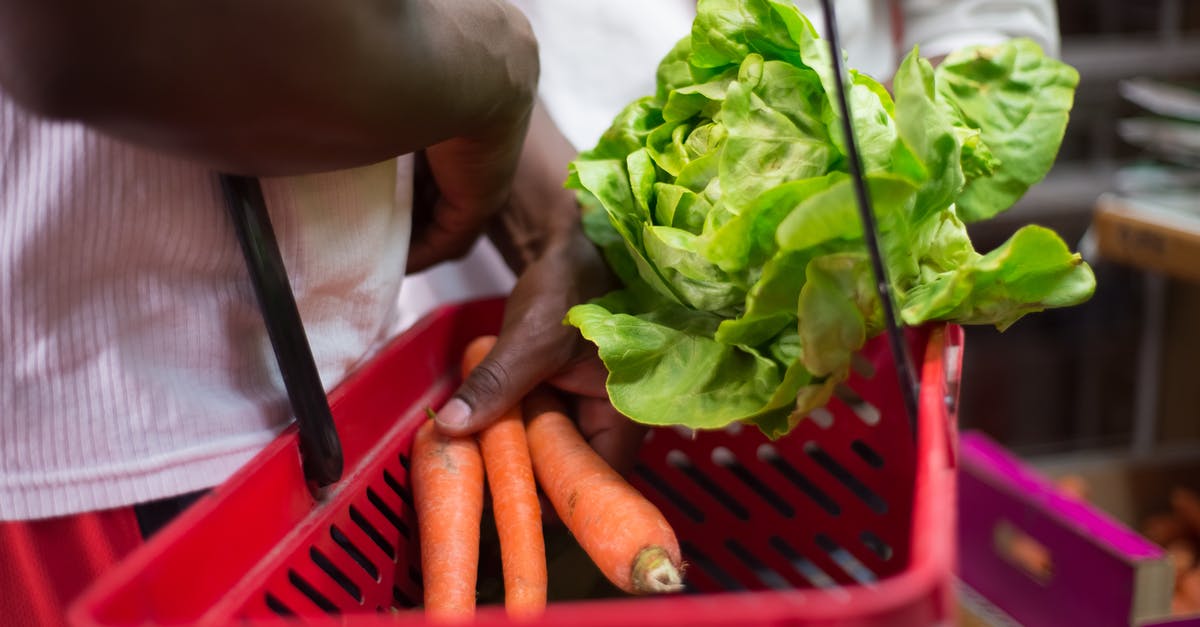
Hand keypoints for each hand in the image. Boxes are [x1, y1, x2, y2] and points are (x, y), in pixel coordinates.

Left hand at [432, 231, 646, 473]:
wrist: (566, 245)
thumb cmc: (566, 283)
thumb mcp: (529, 337)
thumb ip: (495, 383)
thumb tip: (452, 428)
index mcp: (626, 410)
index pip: (600, 477)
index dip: (559, 497)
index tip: (511, 501)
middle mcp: (611, 417)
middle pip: (571, 469)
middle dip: (528, 473)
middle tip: (481, 473)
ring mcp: (585, 408)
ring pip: (548, 449)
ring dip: (514, 449)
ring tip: (474, 448)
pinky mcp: (563, 397)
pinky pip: (536, 426)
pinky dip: (509, 427)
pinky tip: (481, 423)